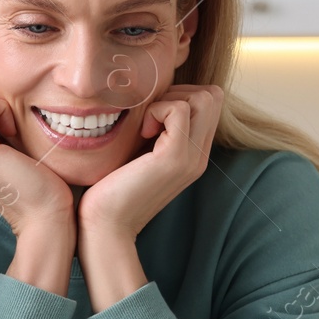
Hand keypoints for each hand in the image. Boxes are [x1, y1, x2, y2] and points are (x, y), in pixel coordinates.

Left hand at [77, 84, 223, 241]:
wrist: (106, 227)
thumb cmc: (111, 190)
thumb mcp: (139, 153)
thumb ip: (154, 130)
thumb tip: (150, 98)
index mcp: (194, 154)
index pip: (211, 102)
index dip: (181, 95)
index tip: (151, 116)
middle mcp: (200, 156)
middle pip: (213, 96)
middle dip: (178, 92)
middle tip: (149, 117)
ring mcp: (192, 158)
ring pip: (205, 98)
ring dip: (169, 100)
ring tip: (147, 127)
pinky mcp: (175, 159)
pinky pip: (180, 110)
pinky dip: (158, 110)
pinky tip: (142, 133)